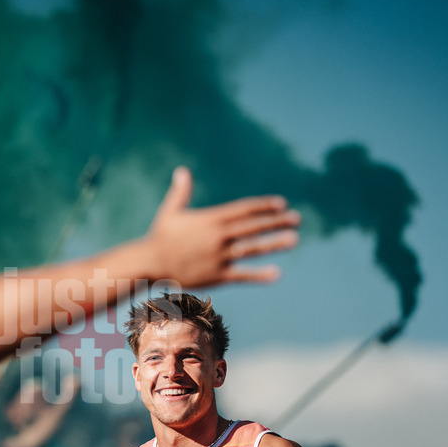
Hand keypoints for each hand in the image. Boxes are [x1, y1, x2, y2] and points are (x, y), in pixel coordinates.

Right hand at [145, 167, 300, 287]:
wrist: (150, 264)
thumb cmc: (160, 237)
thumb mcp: (170, 211)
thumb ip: (180, 192)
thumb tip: (182, 171)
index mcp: (211, 219)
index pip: (244, 209)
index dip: (264, 206)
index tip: (281, 204)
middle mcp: (218, 236)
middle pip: (253, 226)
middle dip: (277, 221)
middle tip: (297, 218)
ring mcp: (219, 256)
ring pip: (252, 248)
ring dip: (274, 243)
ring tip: (294, 239)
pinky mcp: (217, 275)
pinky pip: (242, 275)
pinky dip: (259, 275)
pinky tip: (276, 273)